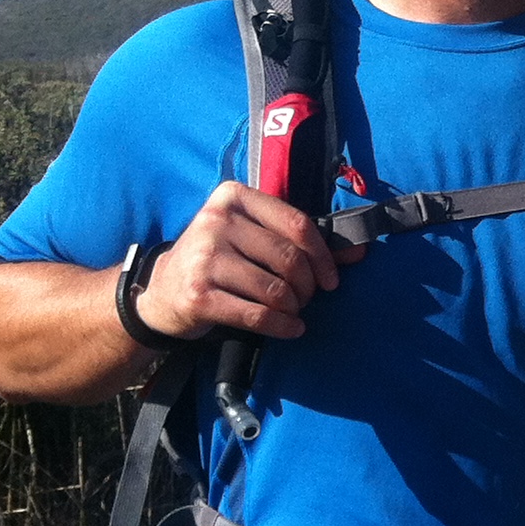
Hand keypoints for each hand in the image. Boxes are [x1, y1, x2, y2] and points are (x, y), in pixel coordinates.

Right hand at [136, 181, 366, 341]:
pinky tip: (291, 329)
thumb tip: (360, 251)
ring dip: (294, 307)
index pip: (297, 223)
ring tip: (291, 311)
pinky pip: (257, 315)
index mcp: (233, 197)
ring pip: (276, 289)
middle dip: (308, 286)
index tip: (331, 279)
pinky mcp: (198, 295)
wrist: (163, 290)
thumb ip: (303, 241)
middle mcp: (215, 221)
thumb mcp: (254, 238)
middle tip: (306, 298)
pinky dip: (282, 326)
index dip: (324, 256)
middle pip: (289, 258)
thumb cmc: (221, 260)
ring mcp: (204, 258)